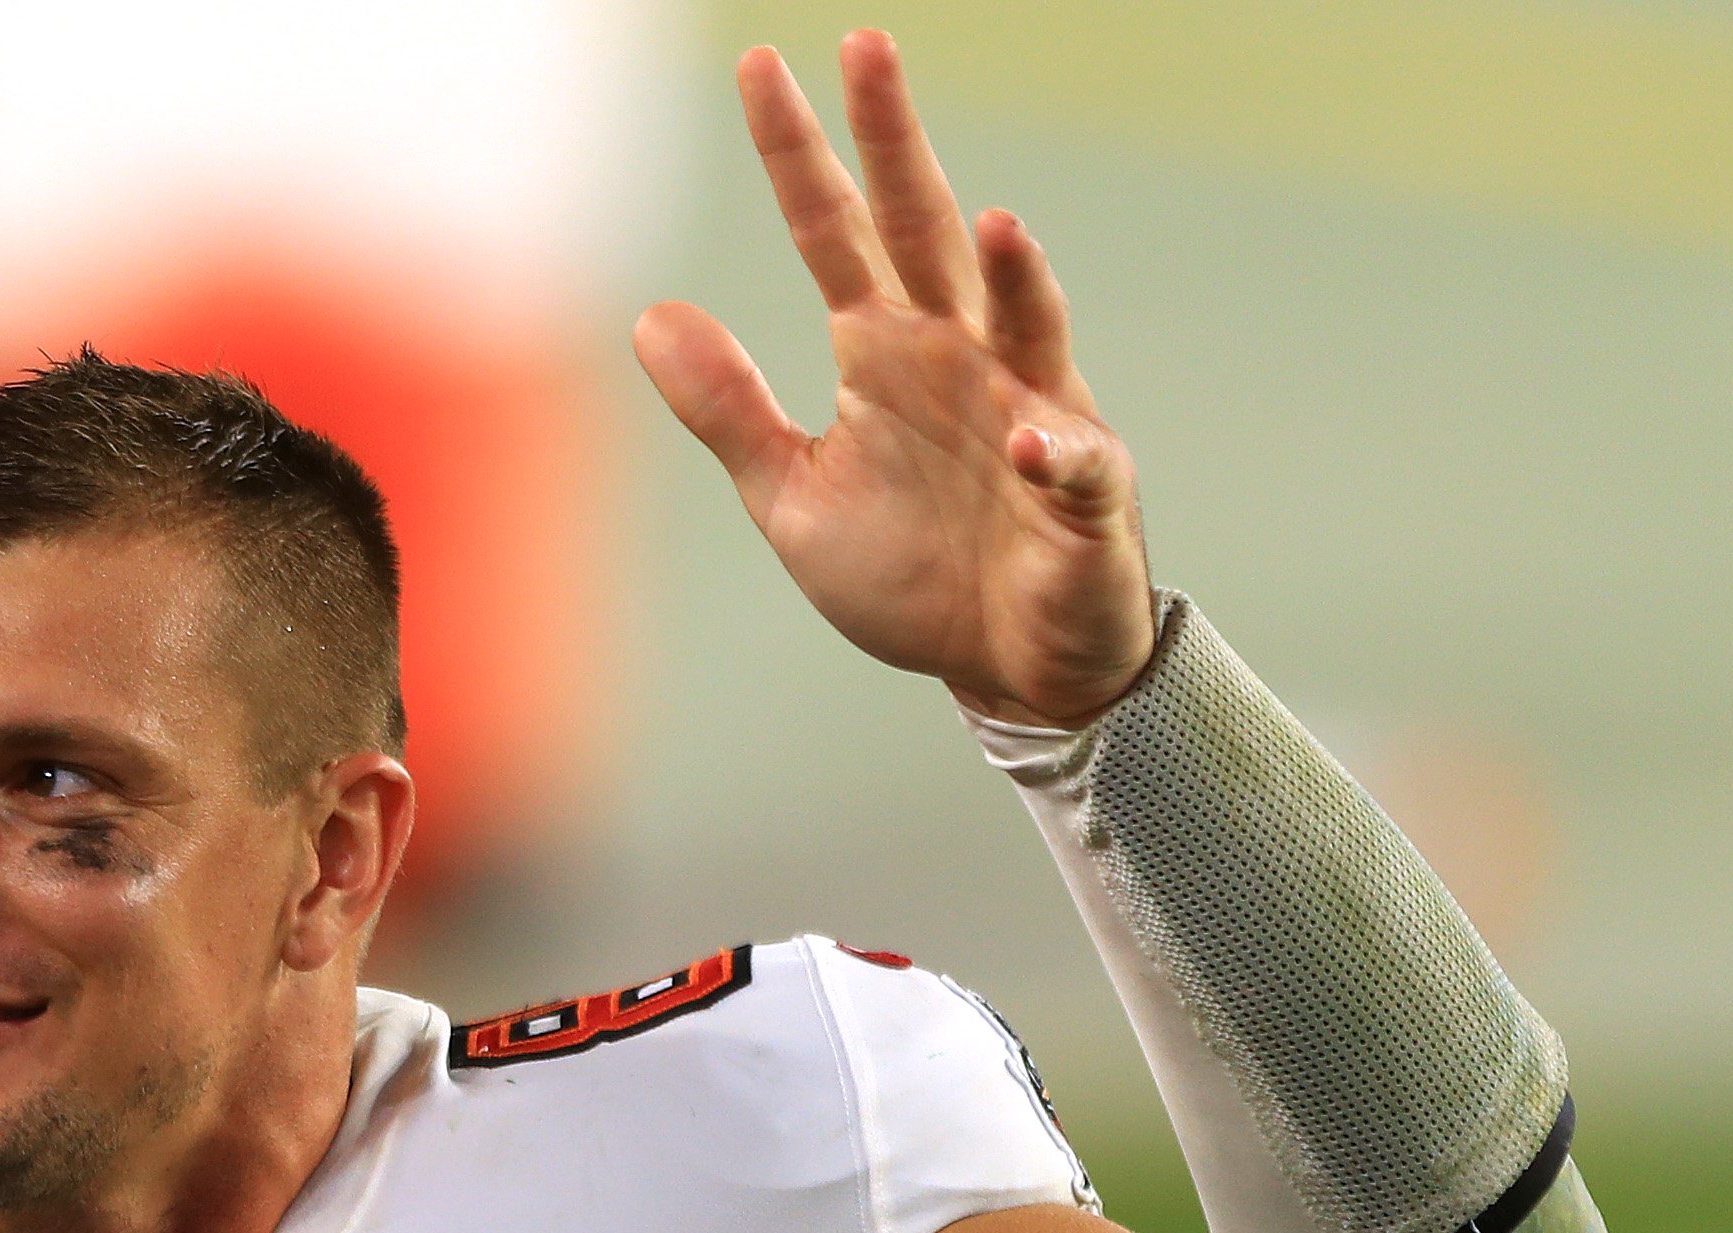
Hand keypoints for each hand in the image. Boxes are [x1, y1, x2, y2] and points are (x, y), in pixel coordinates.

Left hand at [637, 34, 1154, 726]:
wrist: (1004, 671)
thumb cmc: (911, 573)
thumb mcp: (791, 495)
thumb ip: (728, 410)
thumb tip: (650, 315)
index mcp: (885, 352)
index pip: (831, 233)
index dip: (798, 154)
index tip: (757, 67)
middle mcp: (960, 358)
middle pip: (925, 232)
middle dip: (897, 144)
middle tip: (867, 46)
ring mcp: (1029, 415)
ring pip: (1025, 324)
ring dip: (1015, 277)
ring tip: (995, 221)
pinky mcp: (1081, 496)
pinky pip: (1073, 466)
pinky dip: (1055, 456)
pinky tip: (1029, 446)